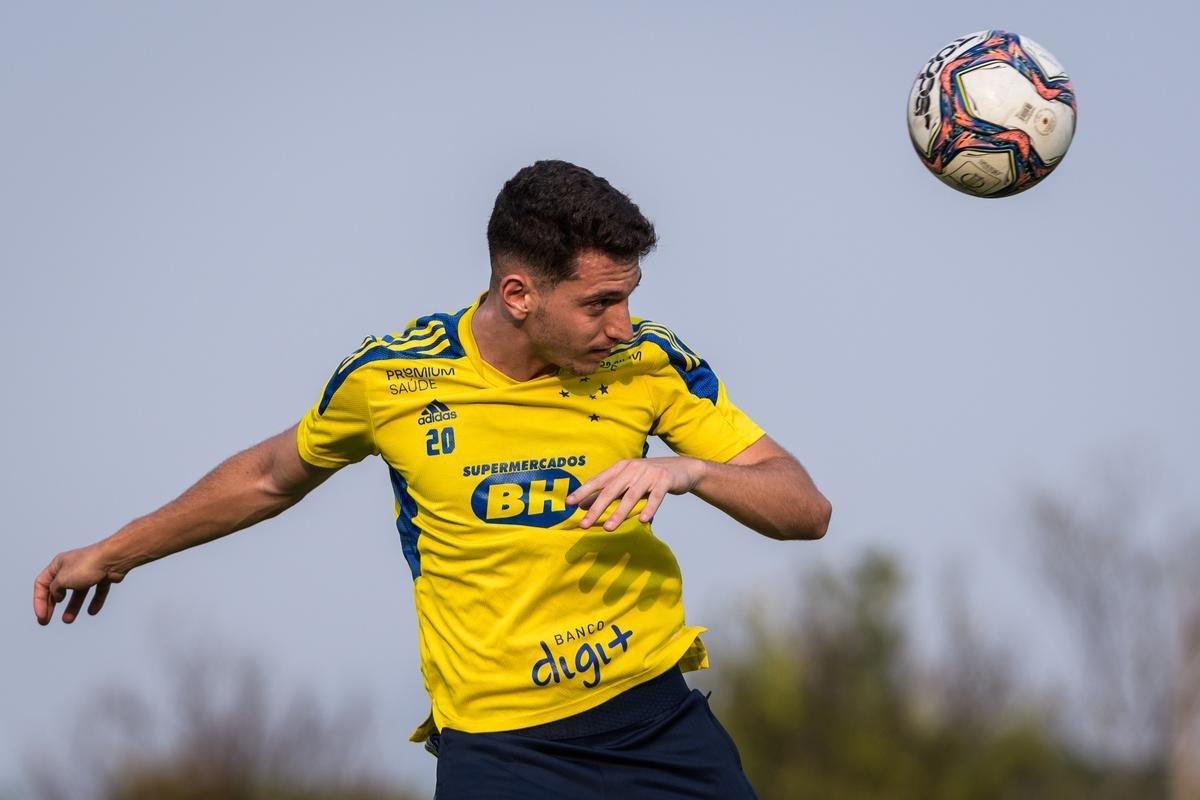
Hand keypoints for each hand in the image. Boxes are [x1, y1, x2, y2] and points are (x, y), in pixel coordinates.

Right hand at [33, 542, 123, 625]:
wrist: (114, 559)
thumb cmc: (87, 566)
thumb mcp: (62, 580)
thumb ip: (54, 590)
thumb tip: (57, 596)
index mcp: (58, 564)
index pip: (41, 583)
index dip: (39, 601)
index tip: (41, 616)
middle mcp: (72, 567)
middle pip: (58, 588)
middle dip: (51, 605)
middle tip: (45, 621)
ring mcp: (89, 572)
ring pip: (78, 592)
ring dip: (72, 606)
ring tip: (68, 620)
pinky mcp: (104, 576)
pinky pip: (97, 591)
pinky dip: (95, 601)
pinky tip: (92, 611)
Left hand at [567, 457, 705, 531]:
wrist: (683, 468)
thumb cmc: (649, 477)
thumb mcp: (628, 481)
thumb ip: (609, 491)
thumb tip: (584, 505)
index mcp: (621, 467)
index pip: (598, 480)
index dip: (583, 491)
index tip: (569, 503)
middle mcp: (633, 468)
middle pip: (611, 490)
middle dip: (596, 508)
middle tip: (584, 524)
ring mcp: (649, 474)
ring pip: (631, 496)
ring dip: (619, 513)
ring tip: (608, 528)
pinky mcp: (665, 480)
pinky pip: (656, 497)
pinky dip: (649, 508)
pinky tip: (643, 520)